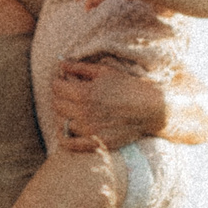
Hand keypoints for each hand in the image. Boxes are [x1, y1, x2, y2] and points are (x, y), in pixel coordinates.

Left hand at [49, 59, 166, 149]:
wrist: (150, 108)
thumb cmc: (128, 87)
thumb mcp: (105, 72)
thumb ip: (80, 68)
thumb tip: (61, 63)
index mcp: (85, 93)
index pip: (56, 88)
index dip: (59, 82)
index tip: (64, 82)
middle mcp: (84, 112)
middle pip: (56, 105)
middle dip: (60, 97)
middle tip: (69, 95)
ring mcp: (89, 129)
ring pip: (61, 122)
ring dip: (64, 115)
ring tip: (73, 110)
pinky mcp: (96, 142)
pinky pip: (68, 144)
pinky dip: (64, 137)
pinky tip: (69, 129)